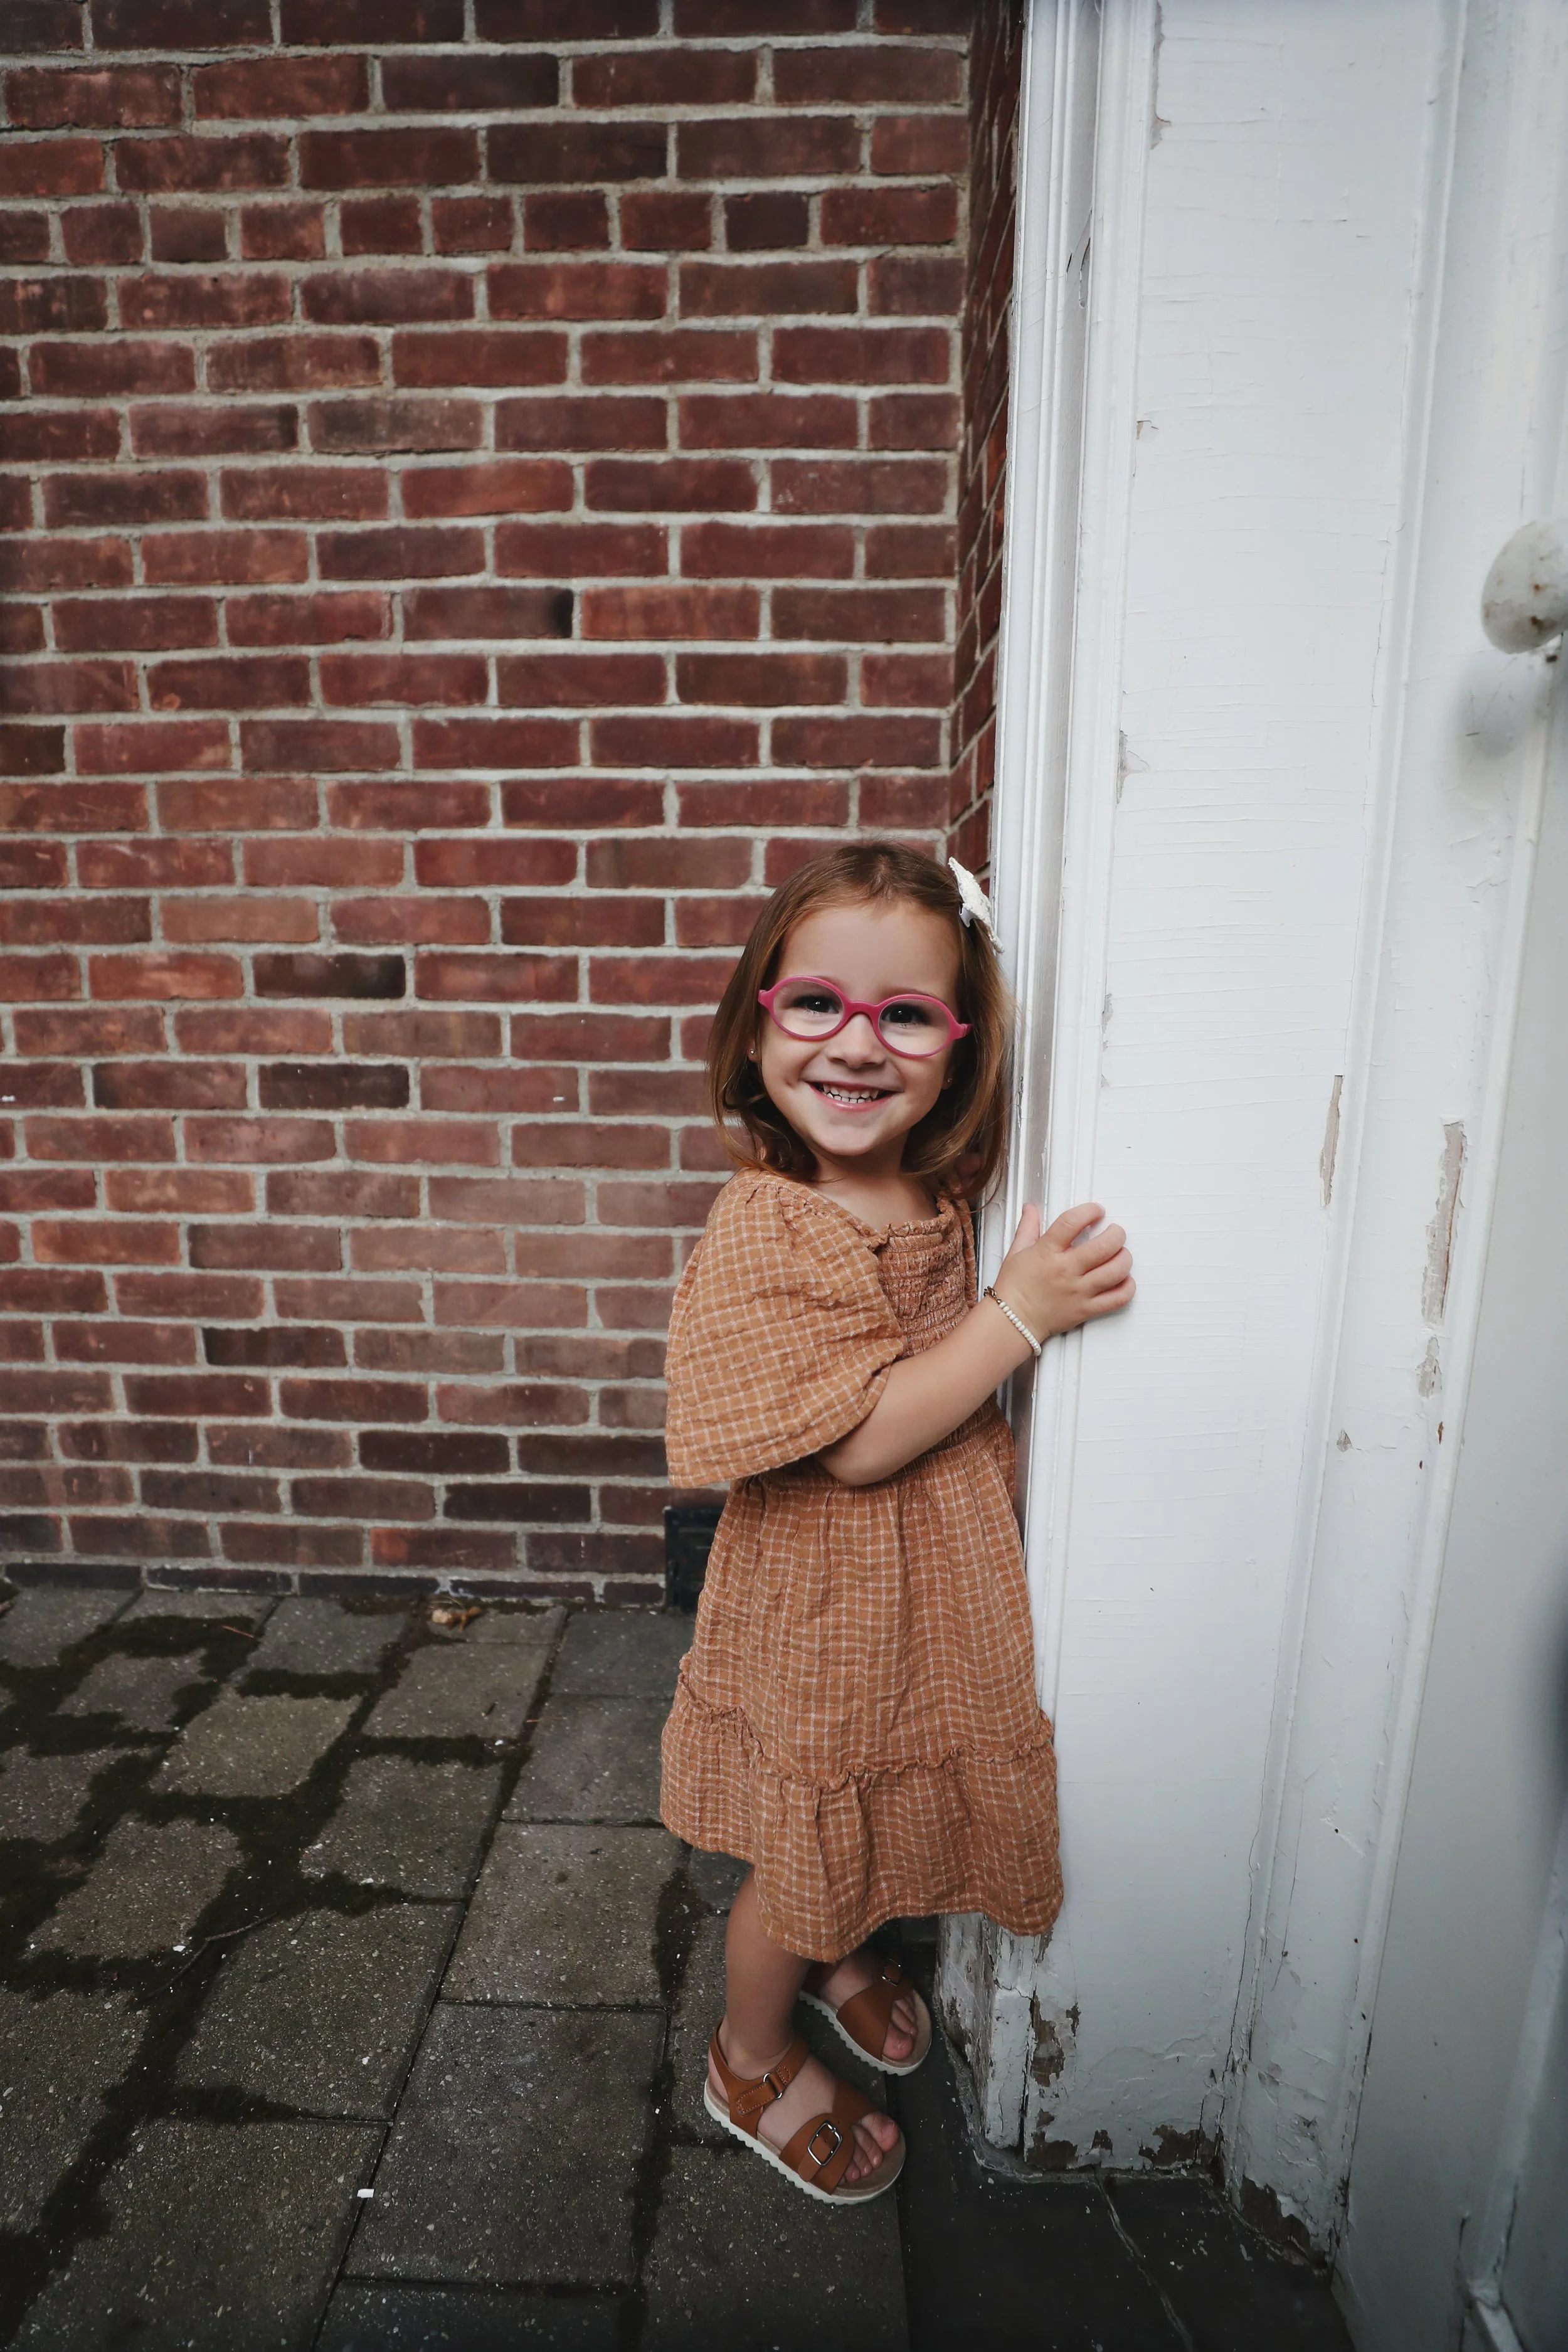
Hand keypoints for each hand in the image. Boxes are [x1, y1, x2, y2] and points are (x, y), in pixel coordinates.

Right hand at [992, 1202, 1133, 1343]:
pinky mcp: (1086, 1309)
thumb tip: (1031, 1208)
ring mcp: (1079, 1291)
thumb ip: (1028, 1227)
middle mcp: (1066, 1270)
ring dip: (1124, 1258)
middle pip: (1104, 1246)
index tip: (1096, 1211)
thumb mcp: (1016, 1251)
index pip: (1073, 1222)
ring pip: (1116, 1271)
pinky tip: (1124, 1279)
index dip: (1089, 1211)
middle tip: (1115, 1232)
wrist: (1012, 1321)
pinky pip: (1117, 1298)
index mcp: (1048, 1252)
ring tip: (1121, 1254)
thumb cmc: (1014, 1288)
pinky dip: (1127, 1287)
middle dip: (1116, 1234)